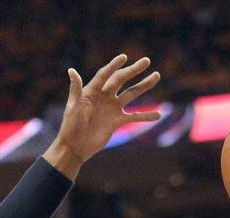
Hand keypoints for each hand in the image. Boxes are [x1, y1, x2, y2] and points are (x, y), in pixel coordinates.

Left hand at [44, 55, 160, 178]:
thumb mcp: (73, 107)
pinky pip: (134, 117)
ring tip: (156, 76)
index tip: (124, 57)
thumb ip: (76, 89)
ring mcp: (112, 108)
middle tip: (146, 61)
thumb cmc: (70, 126)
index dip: (114, 66)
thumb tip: (71, 71)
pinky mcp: (117, 121)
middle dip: (134, 70)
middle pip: (121, 80)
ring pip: (131, 94)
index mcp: (92, 91)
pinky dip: (146, 116)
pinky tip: (159, 114)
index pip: (105, 75)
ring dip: (144, 86)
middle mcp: (104, 96)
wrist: (75, 147)